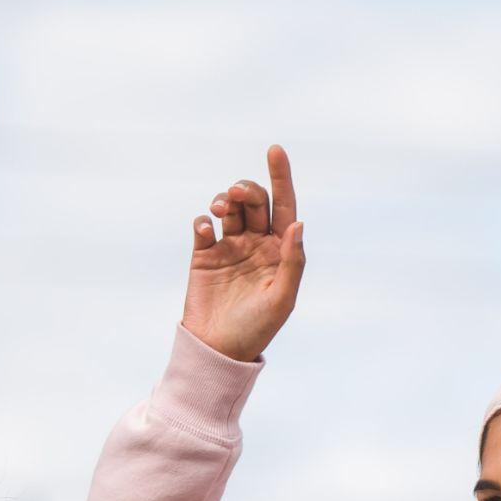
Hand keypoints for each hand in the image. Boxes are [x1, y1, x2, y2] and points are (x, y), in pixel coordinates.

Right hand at [182, 145, 304, 361]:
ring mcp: (229, 247)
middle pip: (255, 201)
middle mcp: (256, 244)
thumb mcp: (281, 299)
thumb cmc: (257, 329)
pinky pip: (203, 227)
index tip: (275, 150)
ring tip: (220, 208)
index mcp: (280, 251)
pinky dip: (203, 221)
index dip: (281, 177)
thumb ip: (292, 262)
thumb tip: (298, 224)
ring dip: (226, 199)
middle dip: (248, 189)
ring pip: (230, 208)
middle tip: (238, 195)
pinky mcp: (203, 255)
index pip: (284, 207)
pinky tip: (205, 229)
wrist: (218, 350)